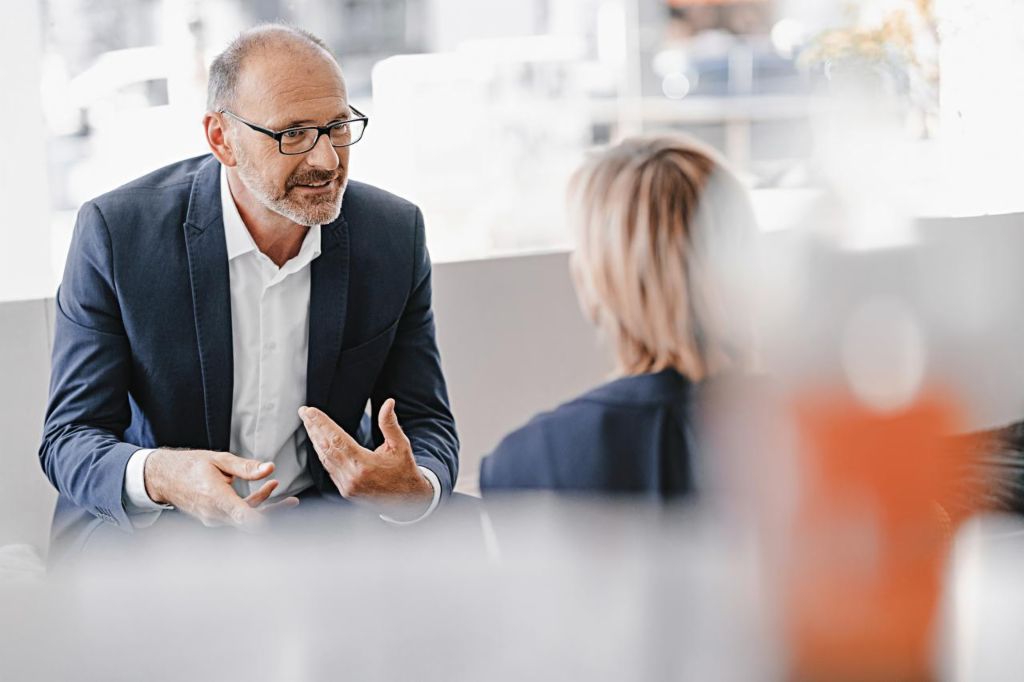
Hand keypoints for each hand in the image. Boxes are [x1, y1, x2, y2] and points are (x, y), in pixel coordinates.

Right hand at [144, 449, 296, 528]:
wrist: (165, 478)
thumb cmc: (191, 466)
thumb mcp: (219, 459)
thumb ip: (245, 467)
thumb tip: (270, 468)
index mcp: (215, 497)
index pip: (240, 514)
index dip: (258, 521)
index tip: (272, 523)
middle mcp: (214, 513)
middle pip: (249, 520)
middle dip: (273, 512)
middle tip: (293, 502)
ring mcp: (214, 519)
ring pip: (245, 519)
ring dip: (265, 505)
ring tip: (276, 485)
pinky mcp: (216, 519)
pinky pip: (238, 517)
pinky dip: (252, 506)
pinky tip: (266, 490)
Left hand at [298, 399, 432, 515]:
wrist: (409, 501)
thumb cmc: (404, 471)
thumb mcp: (400, 446)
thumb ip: (390, 424)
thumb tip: (388, 403)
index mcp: (364, 465)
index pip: (336, 439)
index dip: (322, 423)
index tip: (311, 411)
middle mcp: (351, 477)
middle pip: (326, 447)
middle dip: (313, 428)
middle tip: (304, 412)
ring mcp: (346, 486)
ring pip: (324, 459)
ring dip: (315, 440)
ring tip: (308, 424)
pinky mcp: (345, 491)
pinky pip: (329, 469)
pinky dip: (322, 454)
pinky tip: (318, 443)